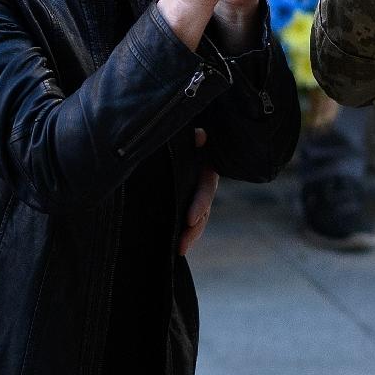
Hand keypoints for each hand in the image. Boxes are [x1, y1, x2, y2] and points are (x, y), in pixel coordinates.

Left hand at [178, 128, 219, 254]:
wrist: (168, 124)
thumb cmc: (177, 129)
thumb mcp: (185, 132)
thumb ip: (191, 136)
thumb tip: (199, 136)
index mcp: (206, 165)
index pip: (206, 188)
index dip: (200, 204)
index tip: (189, 220)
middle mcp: (202, 180)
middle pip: (202, 209)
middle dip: (194, 230)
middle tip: (181, 246)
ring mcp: (192, 191)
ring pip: (195, 217)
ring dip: (189, 235)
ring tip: (179, 250)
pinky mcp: (180, 198)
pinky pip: (183, 216)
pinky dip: (181, 230)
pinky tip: (174, 246)